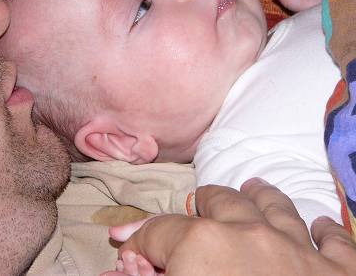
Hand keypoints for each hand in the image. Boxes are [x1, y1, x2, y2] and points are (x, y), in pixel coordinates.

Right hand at [101, 178, 355, 275]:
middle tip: (198, 203)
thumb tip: (121, 266)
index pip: (157, 231)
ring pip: (277, 207)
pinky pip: (335, 241)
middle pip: (221, 202)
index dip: (139, 242)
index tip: (131, 256)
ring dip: (262, 197)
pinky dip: (325, 232)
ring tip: (254, 187)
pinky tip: (320, 225)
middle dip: (204, 202)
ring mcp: (299, 251)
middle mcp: (250, 234)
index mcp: (200, 244)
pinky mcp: (341, 274)